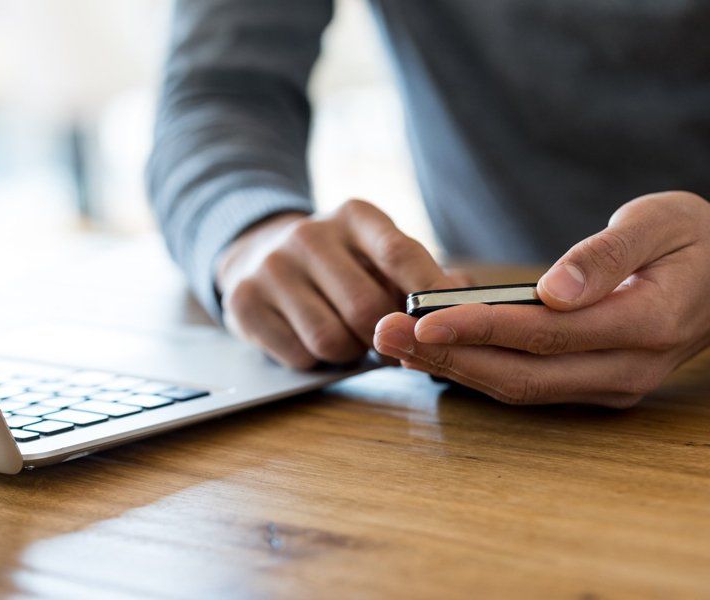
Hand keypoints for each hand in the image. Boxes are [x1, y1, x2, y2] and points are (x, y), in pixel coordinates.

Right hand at [217, 199, 464, 367]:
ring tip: (345, 334)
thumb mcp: (376, 252)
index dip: (429, 294)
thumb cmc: (338, 262)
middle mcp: (308, 234)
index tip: (451, 323)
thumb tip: (467, 298)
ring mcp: (271, 267)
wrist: (258, 252)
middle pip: (366, 309)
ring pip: (331, 340)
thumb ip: (421, 274)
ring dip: (349, 351)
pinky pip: (299, 355)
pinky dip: (315, 360)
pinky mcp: (244, 302)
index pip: (399, 253)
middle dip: (385, 337)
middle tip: (389, 342)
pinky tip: (310, 337)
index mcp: (354, 216)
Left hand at [374, 191, 709, 406]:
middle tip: (384, 333)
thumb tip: (552, 290)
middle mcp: (627, 369)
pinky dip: (477, 369)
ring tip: (395, 344)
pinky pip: (527, 384)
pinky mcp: (594, 384)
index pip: (545, 334)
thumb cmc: (694, 238)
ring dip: (452, 367)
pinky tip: (436, 352)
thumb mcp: (661, 223)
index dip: (478, 327)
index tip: (422, 318)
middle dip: (447, 355)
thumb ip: (608, 255)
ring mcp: (611, 384)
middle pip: (520, 374)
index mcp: (647, 324)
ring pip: (518, 387)